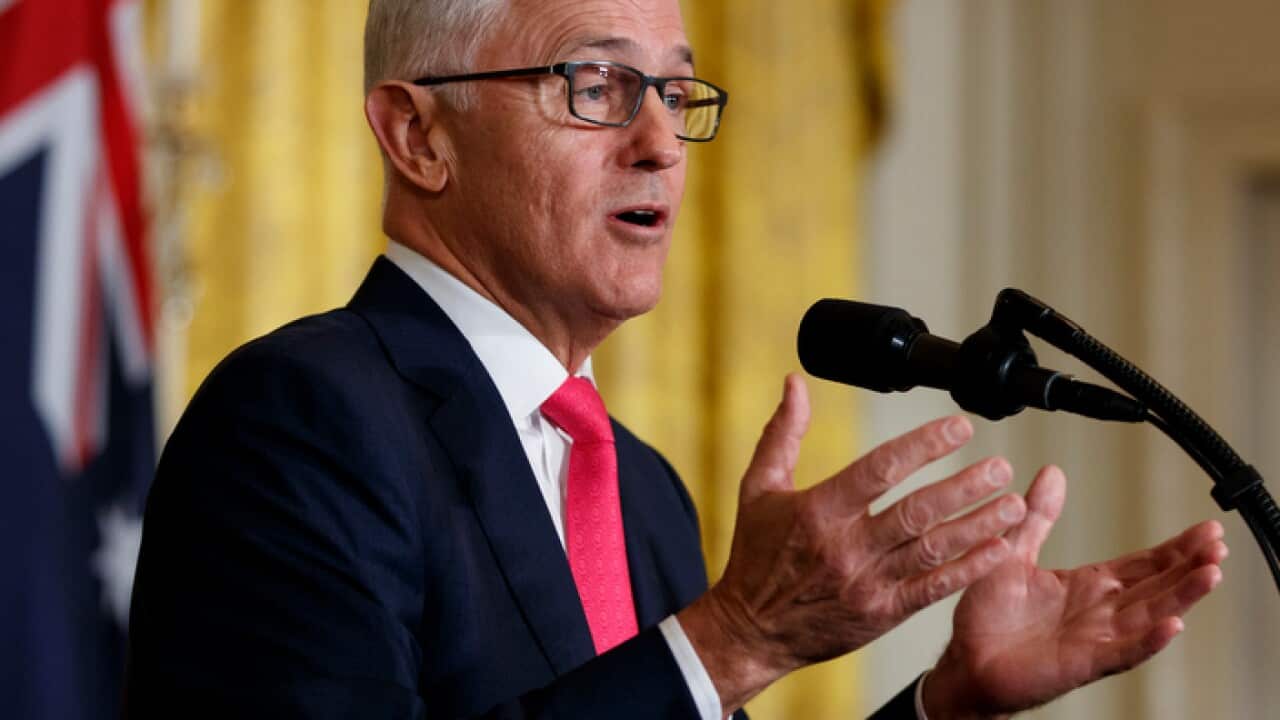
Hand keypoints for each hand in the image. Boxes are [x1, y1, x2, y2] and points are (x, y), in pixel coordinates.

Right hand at [679, 374, 1026, 712]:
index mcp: (818, 510)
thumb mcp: (758, 488)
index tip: (960, 427)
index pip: (880, 470)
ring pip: (932, 549)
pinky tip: (999, 548)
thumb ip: (782, 433)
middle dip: (964, 487)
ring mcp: (868, 583)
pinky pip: (933, 588)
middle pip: (917, 511)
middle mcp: (846, 547)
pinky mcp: (882, 612)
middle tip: (1001, 466)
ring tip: (1015, 503)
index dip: (923, 445)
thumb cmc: (756, 555)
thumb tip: (795, 384)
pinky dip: (969, 569)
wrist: (752, 631)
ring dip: (978, 525)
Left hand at [924, 466, 1227, 718]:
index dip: (1175, 548)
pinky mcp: (1081, 663)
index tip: (1206, 529)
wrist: (964, 661)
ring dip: (1181, 597)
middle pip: (1157, 587)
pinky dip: (1148, 640)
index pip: (1143, 564)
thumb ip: (1037, 516)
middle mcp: (1099, 612)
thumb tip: (1053, 473)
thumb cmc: (987, 615)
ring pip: (1149, 616)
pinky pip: (1121, 652)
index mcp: (1087, 585)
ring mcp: (1095, 639)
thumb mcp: (1013, 551)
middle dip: (1189, 567)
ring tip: (1211, 575)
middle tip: (1219, 545)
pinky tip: (1173, 625)